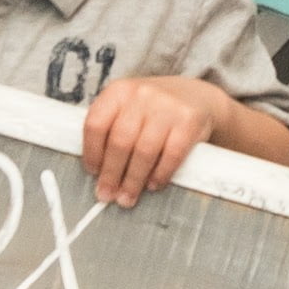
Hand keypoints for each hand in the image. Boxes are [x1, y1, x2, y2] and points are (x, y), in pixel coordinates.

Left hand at [80, 74, 225, 207]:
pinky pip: (171, 154)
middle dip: (112, 174)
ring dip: (134, 180)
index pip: (96, 124)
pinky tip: (153, 185)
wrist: (196, 96)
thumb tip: (98, 173)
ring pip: (144, 151)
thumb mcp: (128, 108)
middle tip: (108, 195)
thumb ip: (111, 130)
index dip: (92, 153)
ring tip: (128, 197)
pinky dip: (160, 174)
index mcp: (119, 91)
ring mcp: (167, 106)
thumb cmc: (154, 110)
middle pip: (120, 141)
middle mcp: (142, 94)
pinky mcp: (189, 120)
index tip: (93, 173)